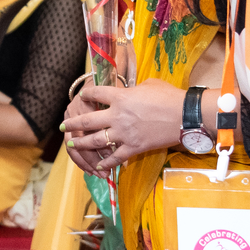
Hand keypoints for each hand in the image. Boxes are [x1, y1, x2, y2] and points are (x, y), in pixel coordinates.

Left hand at [60, 79, 186, 175]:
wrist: (185, 115)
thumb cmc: (169, 96)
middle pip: (87, 121)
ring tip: (73, 144)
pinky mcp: (134, 148)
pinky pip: (115, 157)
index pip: (95, 94)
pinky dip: (106, 163)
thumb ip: (134, 88)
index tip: (81, 96)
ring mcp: (124, 133)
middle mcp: (117, 116)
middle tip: (63, 126)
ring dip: (82, 143)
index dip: (86, 94)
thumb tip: (131, 91)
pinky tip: (98, 166)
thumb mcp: (149, 84)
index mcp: (121, 97)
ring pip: (96, 141)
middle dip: (73, 124)